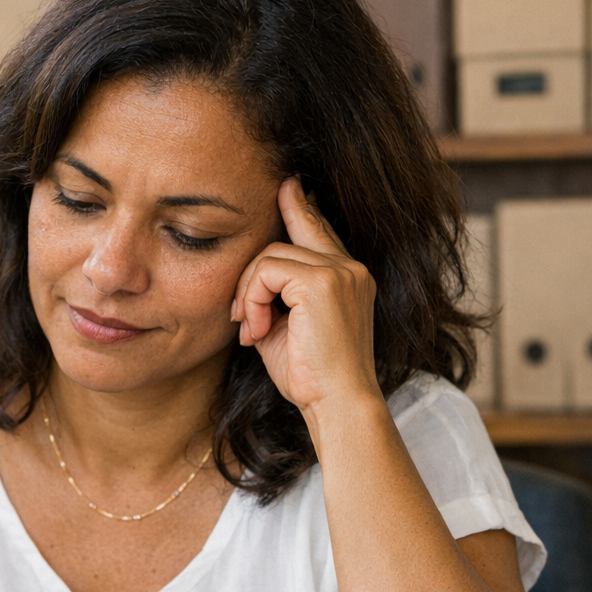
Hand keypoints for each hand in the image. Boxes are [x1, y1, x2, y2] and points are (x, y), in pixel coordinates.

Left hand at [230, 177, 379, 414]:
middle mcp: (350, 268)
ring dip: (249, 293)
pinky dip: (252, 299)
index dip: (300, 208)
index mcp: (349, 278)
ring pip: (270, 254)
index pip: (320, 231)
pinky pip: (267, 270)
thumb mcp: (286, 329)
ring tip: (252, 331)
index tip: (287, 187)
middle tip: (240, 314)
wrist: (337, 405)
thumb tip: (247, 282)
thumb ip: (273, 297)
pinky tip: (257, 330)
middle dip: (254, 268)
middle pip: (290, 236)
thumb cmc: (311, 378)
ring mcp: (340, 271)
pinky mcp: (322, 281)